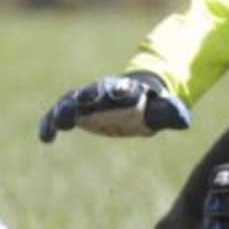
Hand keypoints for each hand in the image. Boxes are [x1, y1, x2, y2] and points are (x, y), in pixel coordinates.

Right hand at [37, 72, 190, 142]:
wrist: (138, 96)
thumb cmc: (152, 105)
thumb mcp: (165, 109)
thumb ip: (170, 113)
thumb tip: (183, 121)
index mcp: (126, 90)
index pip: (122, 89)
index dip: (118, 93)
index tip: (116, 97)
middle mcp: (103, 92)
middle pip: (90, 93)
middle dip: (82, 100)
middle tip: (73, 111)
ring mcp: (87, 100)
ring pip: (70, 102)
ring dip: (62, 112)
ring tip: (53, 128)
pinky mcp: (77, 111)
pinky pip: (59, 116)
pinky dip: (50, 123)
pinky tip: (46, 138)